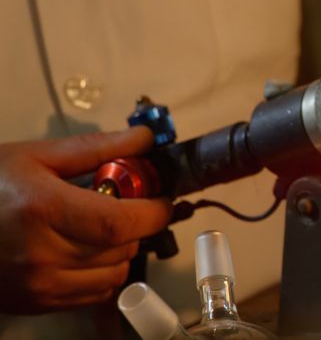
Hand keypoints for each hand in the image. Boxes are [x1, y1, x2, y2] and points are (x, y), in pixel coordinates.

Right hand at [0, 128, 171, 313]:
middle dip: (136, 225)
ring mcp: (37, 285)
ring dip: (121, 250)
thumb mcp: (35, 156)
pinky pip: (94, 294)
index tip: (162, 200)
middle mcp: (41, 254)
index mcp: (43, 210)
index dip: (153, 212)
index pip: (119, 222)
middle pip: (121, 248)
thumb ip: (96, 148)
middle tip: (127, 205)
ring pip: (114, 274)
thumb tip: (145, 139)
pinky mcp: (35, 303)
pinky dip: (102, 273)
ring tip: (102, 228)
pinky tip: (86, 251)